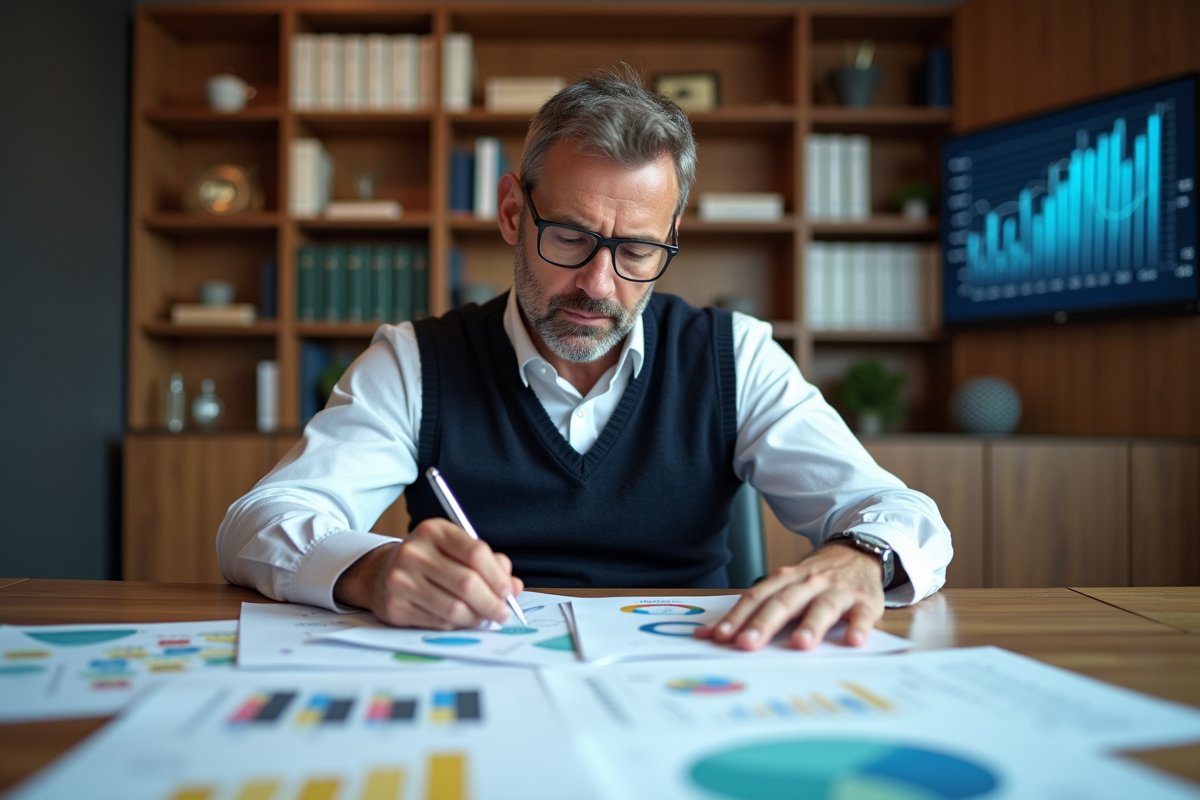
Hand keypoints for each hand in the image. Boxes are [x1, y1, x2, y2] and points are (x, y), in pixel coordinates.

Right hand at [334, 518, 522, 628]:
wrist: (381, 573)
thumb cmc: (429, 561)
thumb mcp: (455, 550)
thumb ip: (489, 563)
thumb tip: (514, 586)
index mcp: (434, 531)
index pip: (476, 553)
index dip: (498, 576)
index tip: (509, 591)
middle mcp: (414, 552)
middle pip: (467, 583)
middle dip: (492, 603)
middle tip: (503, 613)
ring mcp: (401, 579)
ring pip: (454, 607)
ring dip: (477, 618)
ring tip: (485, 619)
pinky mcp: (395, 606)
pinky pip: (439, 622)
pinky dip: (457, 625)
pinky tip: (462, 621)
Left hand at [696, 542, 883, 650]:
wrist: (858, 551)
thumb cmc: (815, 577)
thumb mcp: (786, 584)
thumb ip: (755, 608)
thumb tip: (713, 635)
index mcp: (786, 579)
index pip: (757, 597)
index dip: (738, 616)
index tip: (720, 636)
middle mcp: (809, 582)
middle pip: (784, 602)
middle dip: (764, 623)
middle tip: (747, 644)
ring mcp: (839, 591)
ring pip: (823, 607)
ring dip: (811, 625)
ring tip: (800, 644)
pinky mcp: (865, 602)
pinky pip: (863, 615)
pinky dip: (859, 627)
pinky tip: (853, 640)